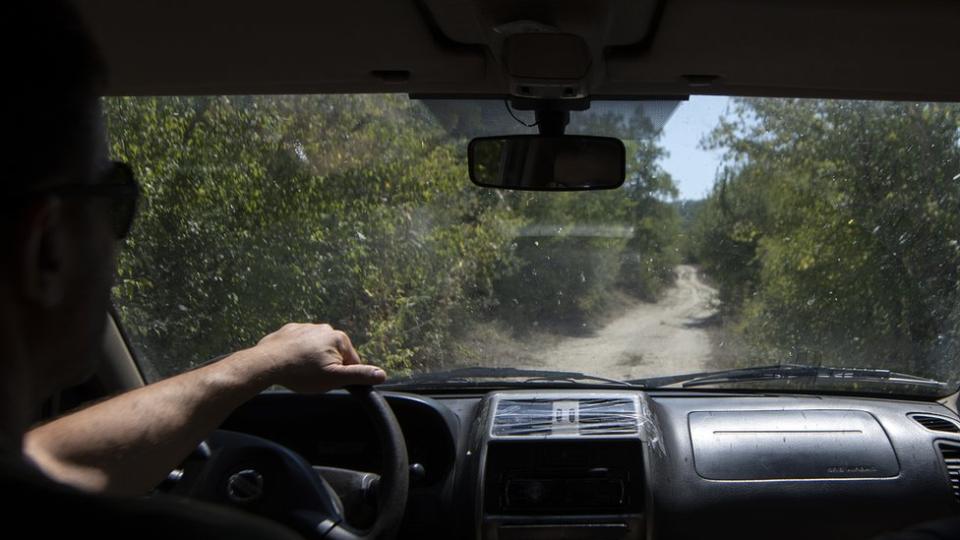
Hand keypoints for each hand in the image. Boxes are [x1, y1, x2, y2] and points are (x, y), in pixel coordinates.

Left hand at [248, 323, 386, 392]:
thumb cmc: (302, 372)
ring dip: (312, 360)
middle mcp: (324, 327)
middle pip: (334, 354)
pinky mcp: (289, 330)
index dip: (343, 375)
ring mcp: (305, 327)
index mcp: (339, 338)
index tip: (329, 382)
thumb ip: (359, 375)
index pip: (352, 361)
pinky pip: (299, 344)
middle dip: (327, 367)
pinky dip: (297, 353)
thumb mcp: (334, 378)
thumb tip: (382, 374)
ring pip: (316, 349)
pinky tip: (290, 364)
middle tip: (313, 378)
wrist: (267, 363)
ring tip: (300, 372)